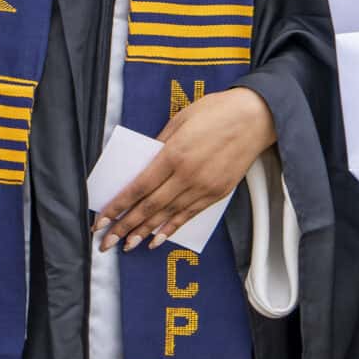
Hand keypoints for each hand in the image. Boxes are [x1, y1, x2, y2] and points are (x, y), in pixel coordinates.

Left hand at [96, 88, 274, 251]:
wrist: (256, 118)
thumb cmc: (217, 111)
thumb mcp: (180, 120)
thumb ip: (160, 143)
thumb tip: (144, 163)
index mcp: (174, 154)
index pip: (139, 188)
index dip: (118, 207)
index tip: (102, 220)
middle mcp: (187, 175)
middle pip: (150, 207)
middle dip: (125, 227)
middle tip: (106, 242)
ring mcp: (204, 187)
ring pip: (168, 216)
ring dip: (145, 233)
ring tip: (127, 246)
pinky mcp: (217, 193)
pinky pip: (189, 215)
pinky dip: (172, 228)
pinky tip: (157, 239)